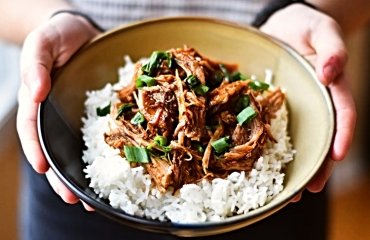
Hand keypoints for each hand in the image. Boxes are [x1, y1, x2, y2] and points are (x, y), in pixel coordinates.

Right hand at [17, 12, 100, 205]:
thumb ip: (35, 64)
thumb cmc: (57, 36)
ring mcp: (79, 116)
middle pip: (56, 150)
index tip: (45, 169)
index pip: (32, 130)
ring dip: (86, 175)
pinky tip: (118, 171)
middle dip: (63, 177)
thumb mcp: (42, 43)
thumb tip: (36, 92)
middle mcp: (58, 115)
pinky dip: (108, 155)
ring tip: (94, 199)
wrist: (82, 31)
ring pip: (79, 150)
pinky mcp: (99, 113)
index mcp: (38, 102)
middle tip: (74, 200)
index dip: (37, 150)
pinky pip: (103, 136)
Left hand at [260, 3, 356, 198]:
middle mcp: (315, 101)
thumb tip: (331, 74)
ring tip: (288, 190)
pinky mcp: (274, 105)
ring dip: (295, 165)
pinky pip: (273, 127)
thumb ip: (332, 49)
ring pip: (299, 139)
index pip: (343, 113)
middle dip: (319, 164)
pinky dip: (270, 147)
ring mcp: (295, 106)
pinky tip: (262, 164)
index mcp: (332, 86)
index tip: (337, 156)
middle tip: (311, 188)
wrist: (282, 26)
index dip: (342, 135)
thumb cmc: (306, 26)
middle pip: (321, 136)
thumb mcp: (323, 31)